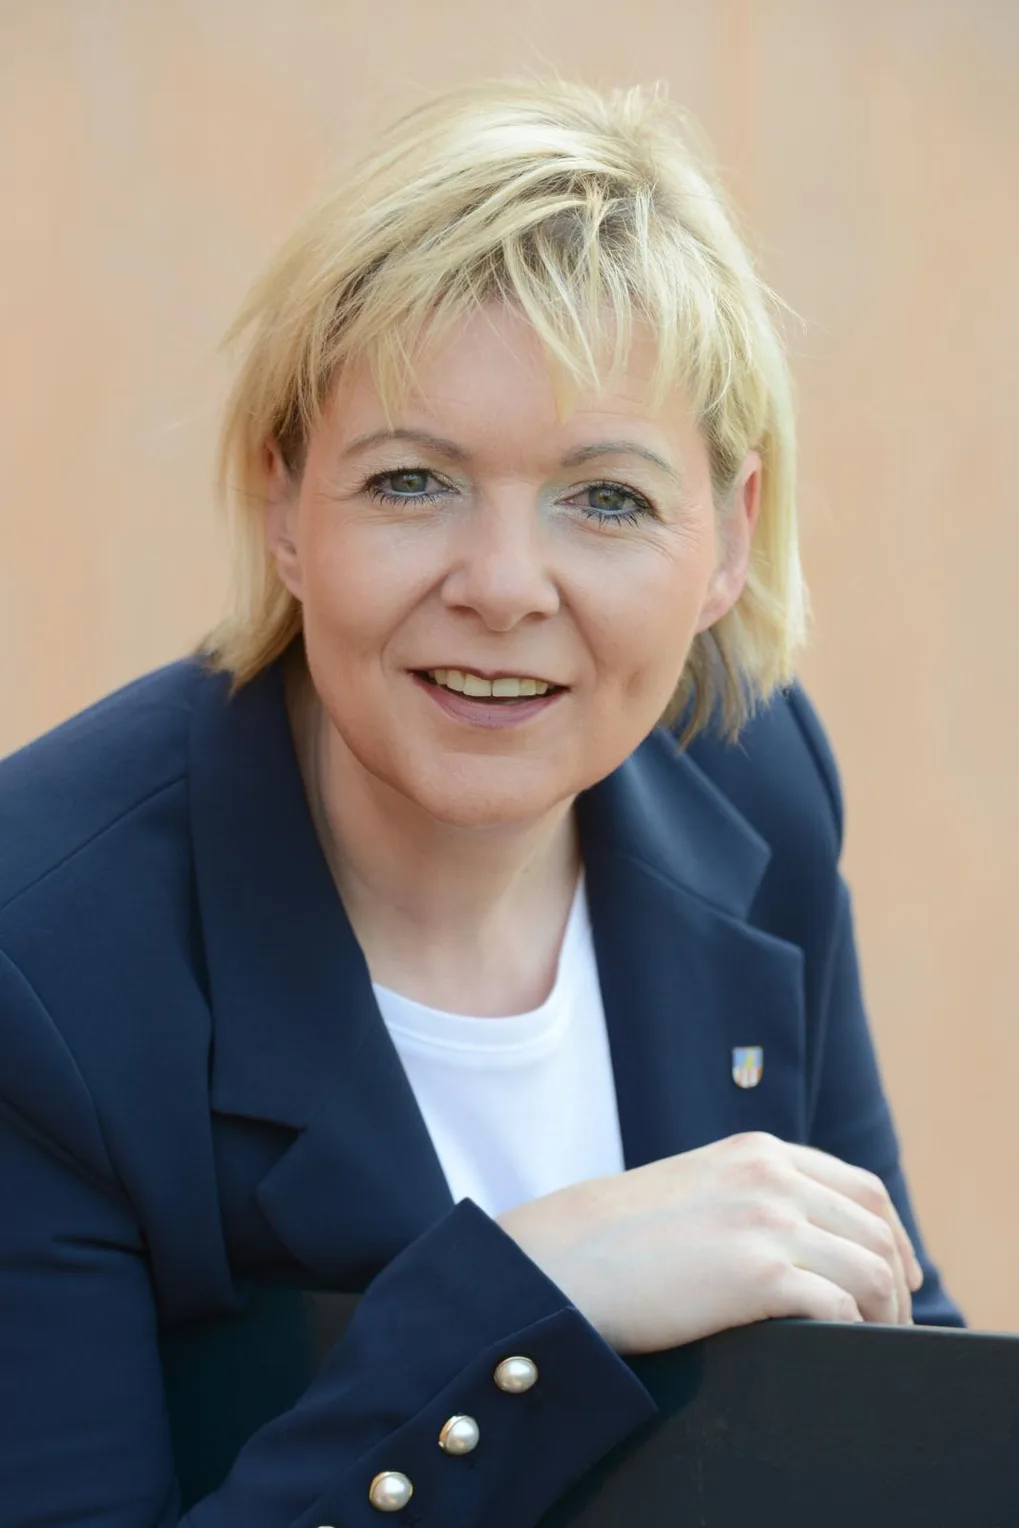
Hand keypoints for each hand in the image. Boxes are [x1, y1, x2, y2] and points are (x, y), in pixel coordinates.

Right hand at [498, 1132, 923, 1353]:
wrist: (565, 1257)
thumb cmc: (619, 1235)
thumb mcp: (694, 1186)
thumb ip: (745, 1193)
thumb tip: (794, 1237)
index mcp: (758, 1152)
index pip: (861, 1187)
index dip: (893, 1234)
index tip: (901, 1273)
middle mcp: (771, 1177)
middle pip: (876, 1228)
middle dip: (898, 1282)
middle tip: (896, 1323)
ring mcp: (767, 1221)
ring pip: (871, 1270)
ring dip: (885, 1314)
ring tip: (874, 1344)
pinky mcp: (757, 1273)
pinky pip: (839, 1307)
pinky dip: (852, 1333)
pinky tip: (839, 1349)